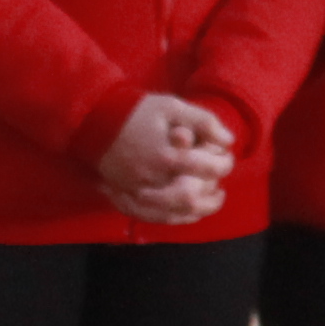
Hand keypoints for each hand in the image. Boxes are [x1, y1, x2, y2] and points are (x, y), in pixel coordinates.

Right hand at [95, 93, 236, 220]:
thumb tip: (229, 141)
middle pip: (191, 198)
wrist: (95, 120)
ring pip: (173, 214)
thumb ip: (204, 122)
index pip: (205, 168)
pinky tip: (188, 213)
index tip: (227, 158)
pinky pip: (153, 217)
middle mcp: (151, 179)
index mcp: (165, 156)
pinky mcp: (126, 197)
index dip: (223, 164)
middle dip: (213, 195)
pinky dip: (174, 218)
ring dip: (198, 210)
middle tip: (221, 187)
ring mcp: (136, 192)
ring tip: (211, 200)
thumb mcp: (173, 107)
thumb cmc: (137, 111)